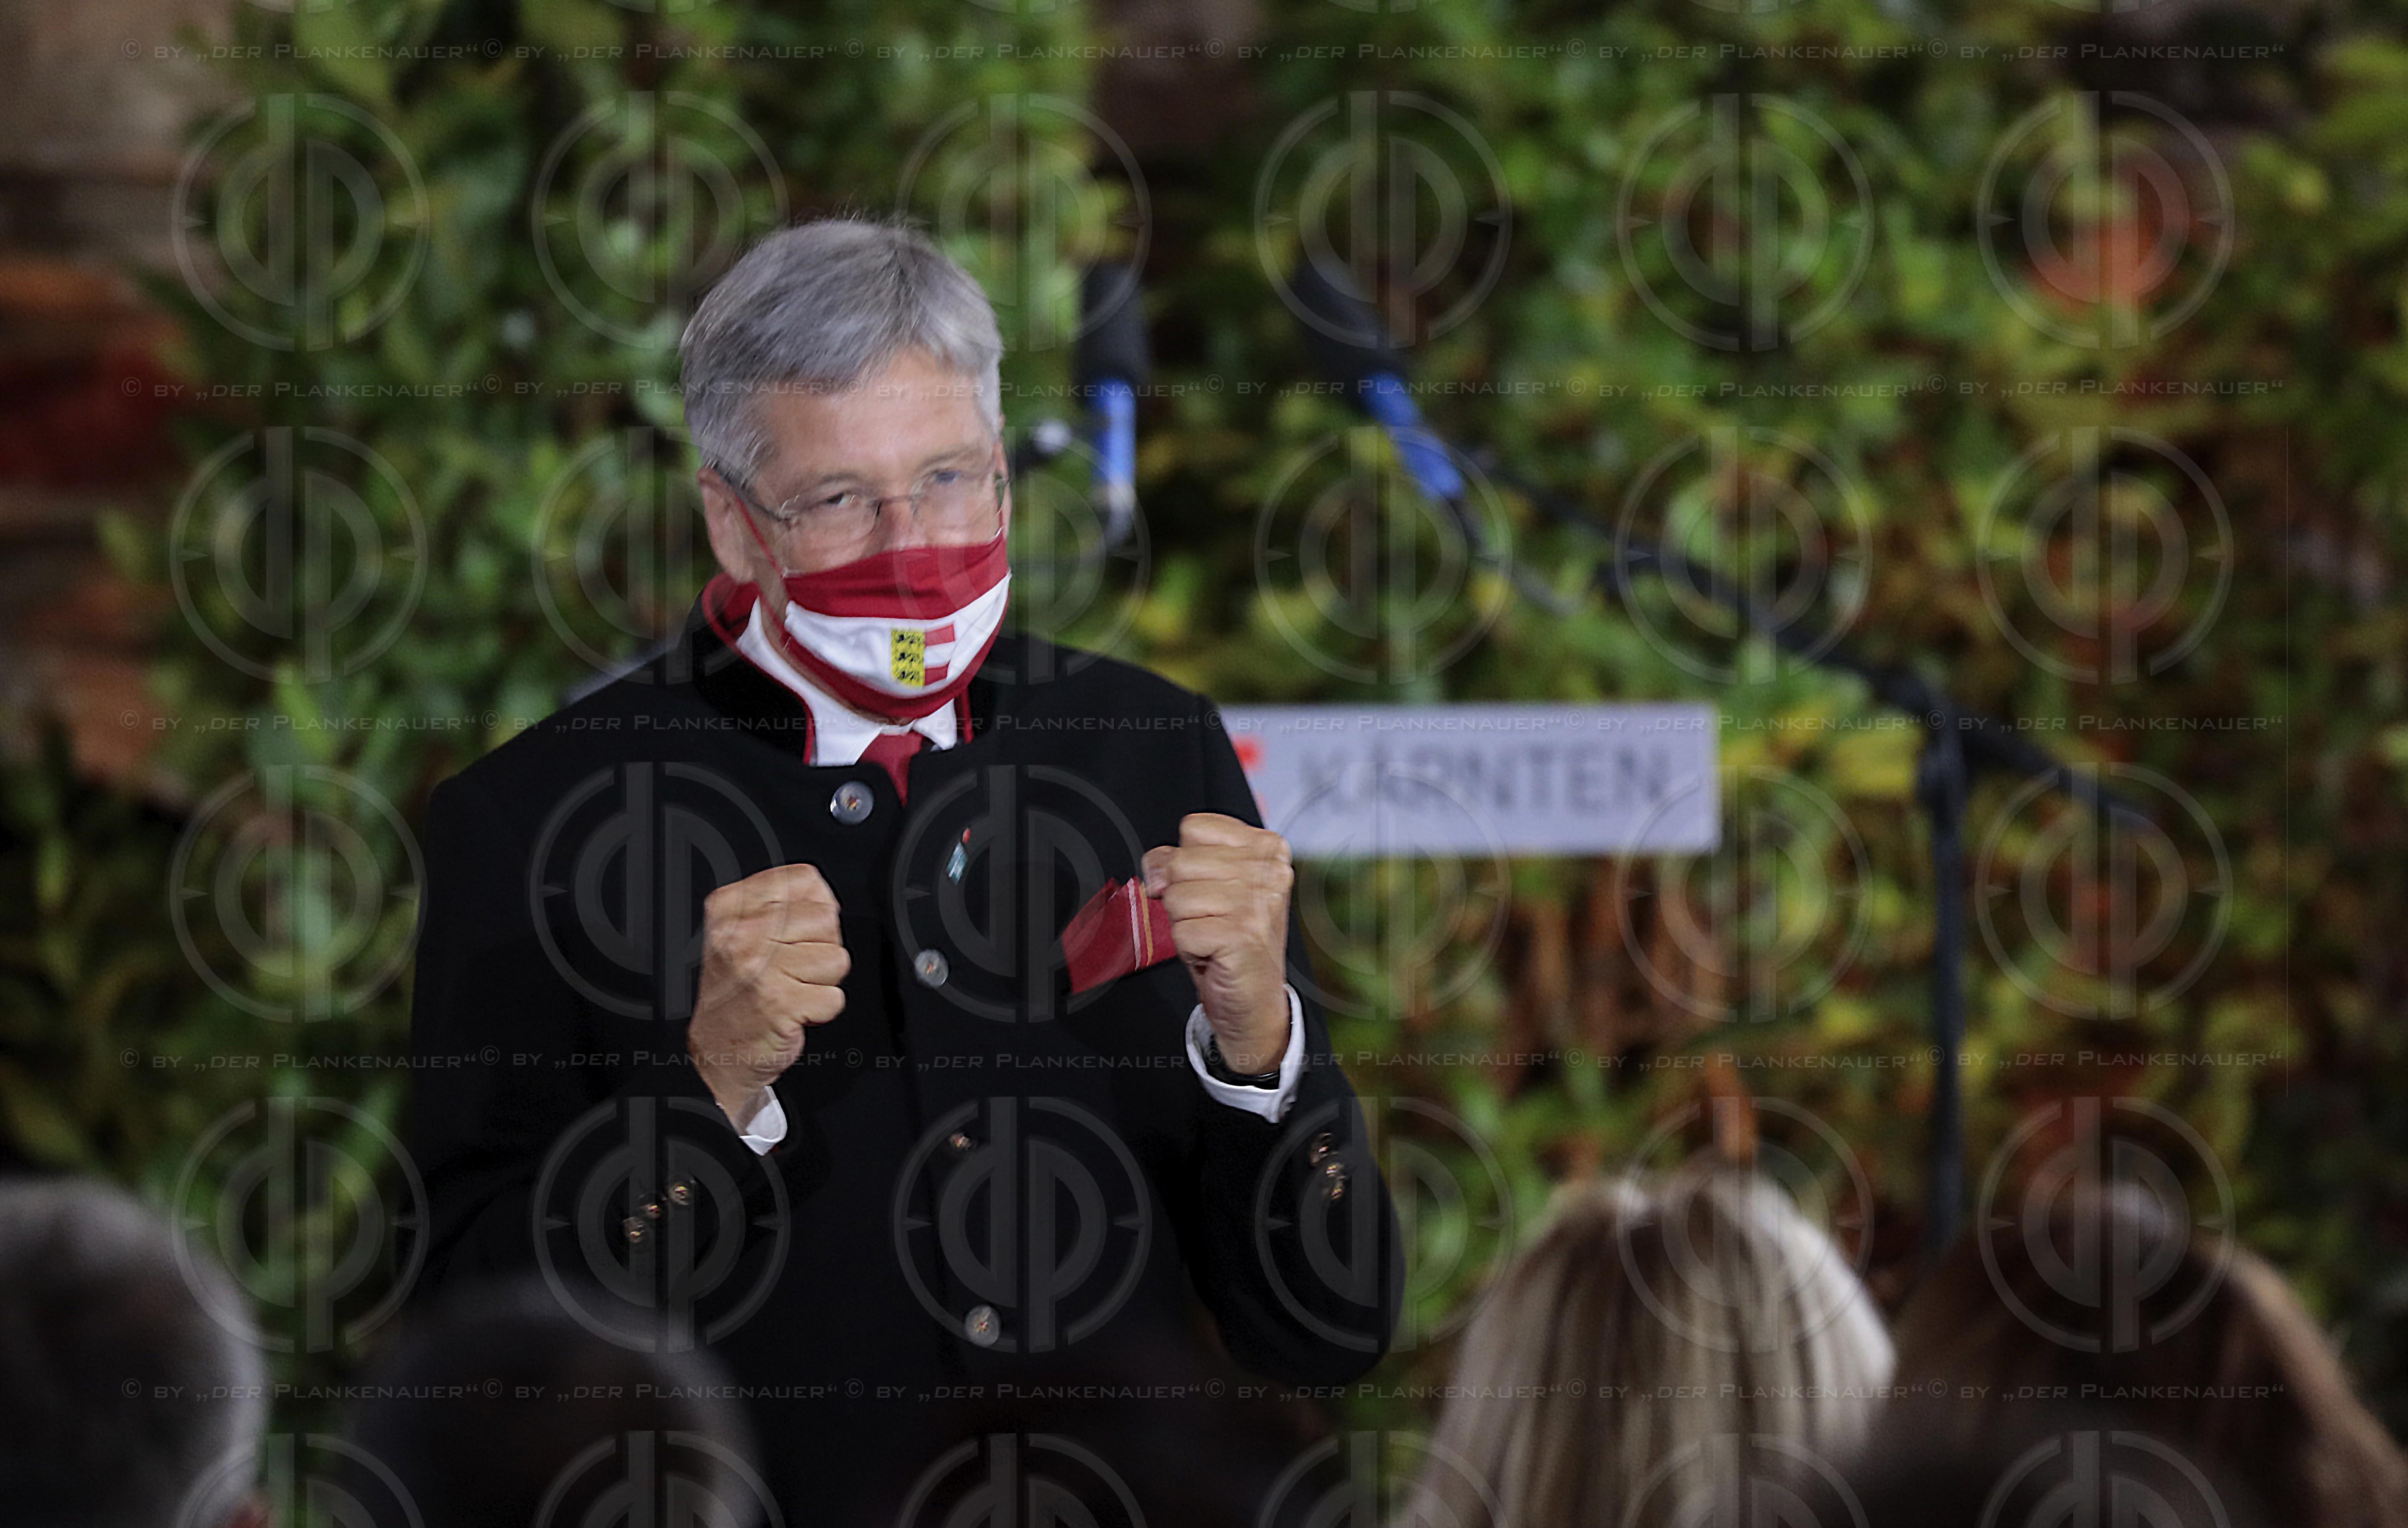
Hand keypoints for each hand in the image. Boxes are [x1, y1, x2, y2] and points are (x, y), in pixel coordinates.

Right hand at [688, 863, 849, 1128]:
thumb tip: (826, 899)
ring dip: (822, 981)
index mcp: (730, 908)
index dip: (815, 907)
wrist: (717, 1050)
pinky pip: (834, 997)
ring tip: (792, 989)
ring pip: (836, 957)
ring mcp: (760, 968)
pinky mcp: (780, 1003)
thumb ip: (779, 905)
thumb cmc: (735, 994)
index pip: (805, 879)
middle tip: (793, 969)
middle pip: (827, 918)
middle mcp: (741, 934)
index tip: (798, 932)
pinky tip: (794, 1010)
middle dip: (821, 947)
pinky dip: (821, 1010)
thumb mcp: (740, 934)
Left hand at [1142, 813, 1293, 1074]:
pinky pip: (1182, 931)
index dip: (1183, 860)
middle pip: (1181, 862)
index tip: (1204, 886)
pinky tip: (1211, 954)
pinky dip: (1188, 948)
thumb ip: (1179, 859)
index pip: (1195, 828)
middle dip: (1181, 896)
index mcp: (1266, 847)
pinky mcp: (1243, 936)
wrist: (1253, 999)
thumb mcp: (1207, 885)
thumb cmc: (1228, 937)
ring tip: (1211, 935)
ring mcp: (1259, 904)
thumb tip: (1156, 869)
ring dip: (1183, 923)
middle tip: (1208, 917)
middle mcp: (1269, 871)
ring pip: (1177, 897)